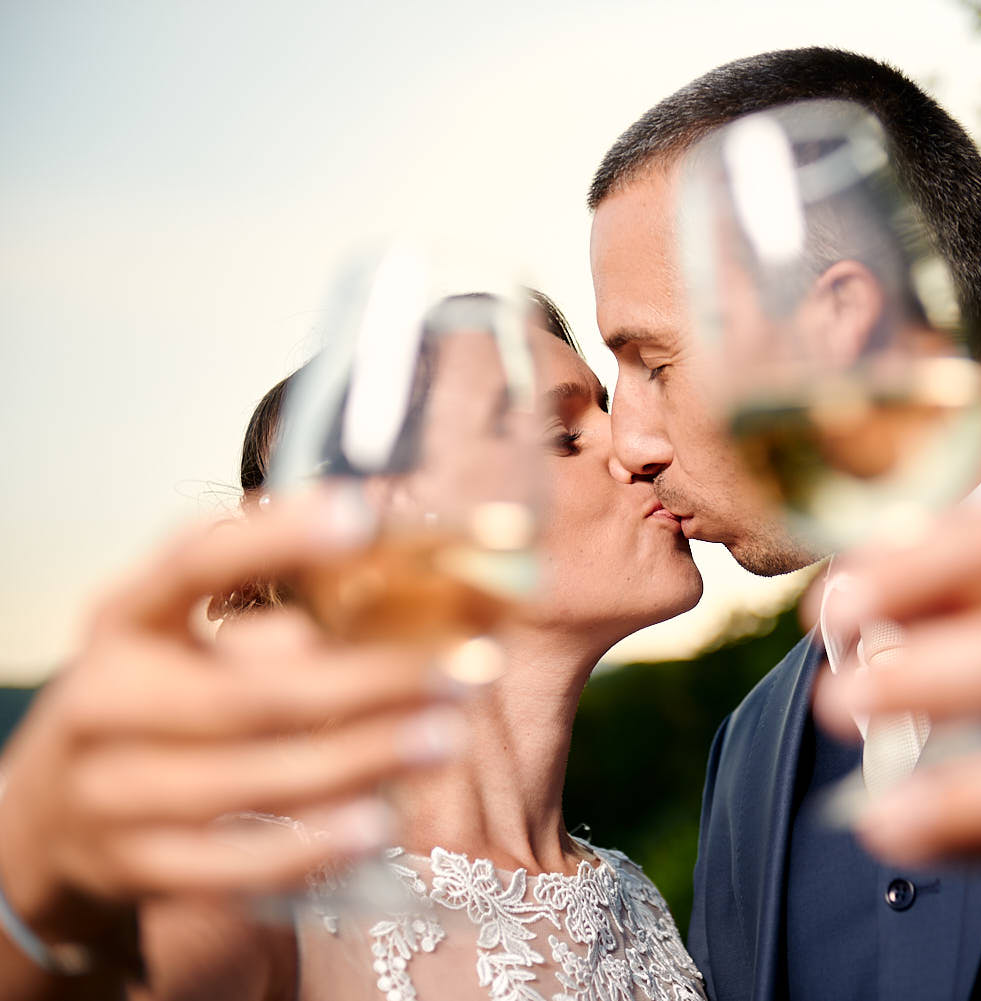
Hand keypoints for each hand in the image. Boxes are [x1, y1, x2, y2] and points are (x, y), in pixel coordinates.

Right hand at [0, 492, 461, 966]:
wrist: (48, 813)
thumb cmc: (154, 700)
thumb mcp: (181, 635)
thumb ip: (267, 607)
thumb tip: (395, 580)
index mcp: (126, 620)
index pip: (193, 564)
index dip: (272, 537)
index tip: (359, 516)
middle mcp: (109, 699)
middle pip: (249, 693)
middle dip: (369, 683)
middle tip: (462, 670)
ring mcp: (114, 791)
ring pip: (253, 777)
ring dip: (362, 759)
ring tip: (446, 738)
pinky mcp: (138, 866)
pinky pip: (235, 864)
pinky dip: (313, 845)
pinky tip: (381, 823)